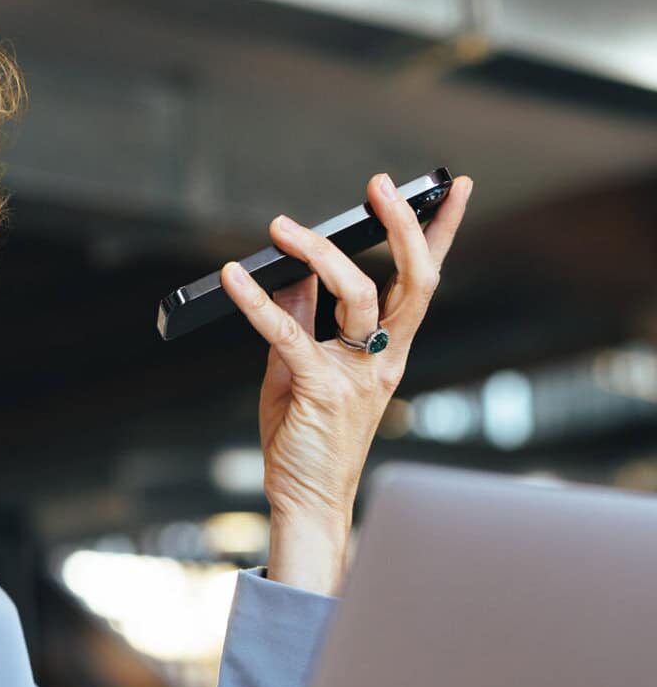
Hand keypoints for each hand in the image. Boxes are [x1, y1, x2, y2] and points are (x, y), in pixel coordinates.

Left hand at [221, 172, 473, 530]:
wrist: (306, 501)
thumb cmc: (306, 441)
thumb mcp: (301, 373)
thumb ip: (301, 324)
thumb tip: (292, 275)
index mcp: (387, 353)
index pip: (422, 282)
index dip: (440, 233)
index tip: (452, 188)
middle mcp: (382, 359)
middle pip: (412, 280)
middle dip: (403, 226)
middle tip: (382, 185)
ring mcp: (356, 375)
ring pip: (358, 295)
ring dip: (321, 252)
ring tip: (283, 227)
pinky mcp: (320, 389)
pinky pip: (289, 332)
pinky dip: (256, 301)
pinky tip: (233, 277)